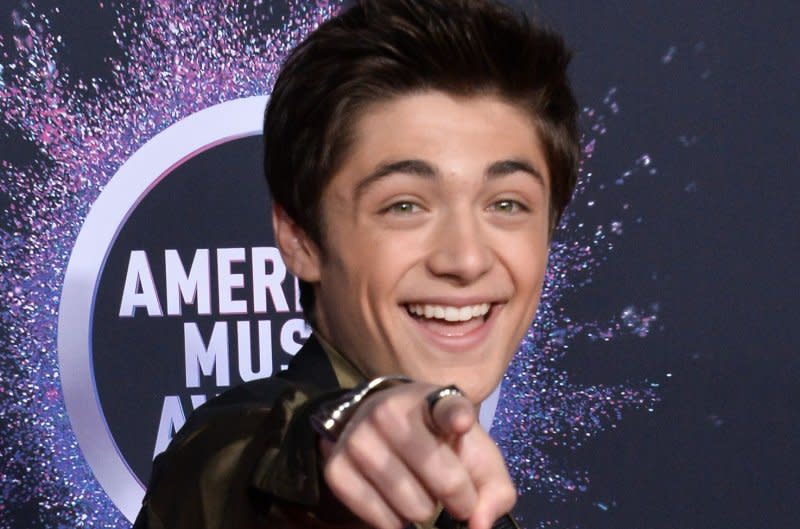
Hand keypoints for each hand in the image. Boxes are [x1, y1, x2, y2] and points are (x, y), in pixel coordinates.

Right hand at [320, 383, 515, 528]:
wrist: (387, 428)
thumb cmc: (442, 443)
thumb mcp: (476, 456)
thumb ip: (494, 491)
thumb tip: (478, 525)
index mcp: (432, 400)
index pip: (446, 408)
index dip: (455, 417)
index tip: (460, 423)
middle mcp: (390, 412)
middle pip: (442, 481)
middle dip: (458, 501)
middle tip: (454, 496)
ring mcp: (358, 437)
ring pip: (410, 506)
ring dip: (424, 512)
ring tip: (422, 492)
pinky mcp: (336, 466)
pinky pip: (376, 517)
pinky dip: (393, 522)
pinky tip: (397, 503)